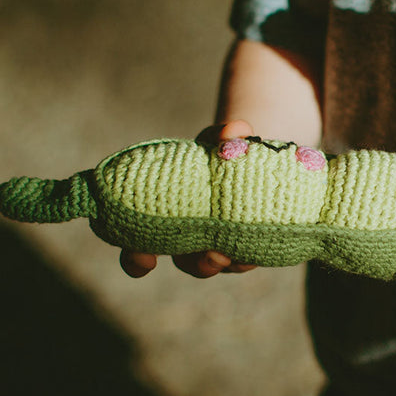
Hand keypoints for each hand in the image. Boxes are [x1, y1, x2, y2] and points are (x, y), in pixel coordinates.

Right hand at [120, 119, 257, 278]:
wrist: (248, 160)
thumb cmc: (216, 153)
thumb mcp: (215, 141)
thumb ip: (222, 136)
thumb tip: (235, 130)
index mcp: (166, 218)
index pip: (139, 247)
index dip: (136, 260)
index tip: (145, 262)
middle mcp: (190, 238)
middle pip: (187, 263)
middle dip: (198, 265)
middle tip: (213, 256)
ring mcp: (218, 245)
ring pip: (219, 265)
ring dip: (229, 263)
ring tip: (238, 254)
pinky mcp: (245, 246)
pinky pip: (246, 258)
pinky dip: (251, 255)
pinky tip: (259, 249)